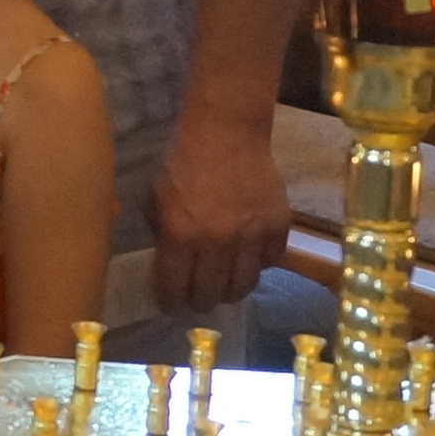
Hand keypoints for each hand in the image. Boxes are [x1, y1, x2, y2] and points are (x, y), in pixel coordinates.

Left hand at [145, 97, 289, 312]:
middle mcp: (217, 242)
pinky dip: (258, 265)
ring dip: (229, 290)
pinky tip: (247, 259)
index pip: (174, 287)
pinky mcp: (278, 226)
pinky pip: (270, 263)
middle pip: (209, 294)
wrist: (227, 131)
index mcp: (180, 234)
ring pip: (243, 287)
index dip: (170, 301)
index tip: (170, 304)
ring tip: (222, 285)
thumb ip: (162, 233)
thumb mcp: (155, 197)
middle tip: (196, 297)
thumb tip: (168, 264)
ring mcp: (252, 236)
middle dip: (198, 300)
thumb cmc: (183, 160)